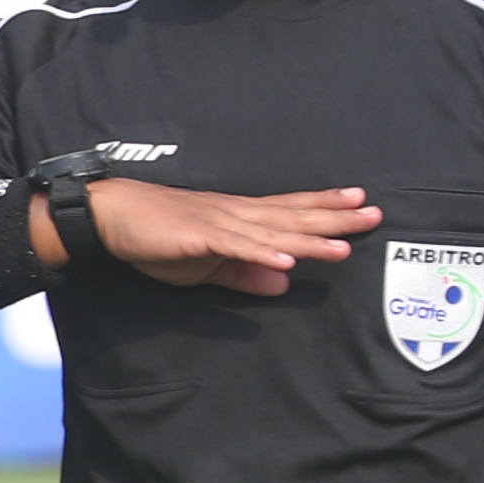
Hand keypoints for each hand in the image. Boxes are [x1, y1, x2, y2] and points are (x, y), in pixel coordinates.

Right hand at [77, 178, 378, 293]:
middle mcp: (236, 214)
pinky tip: (287, 260)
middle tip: (373, 214)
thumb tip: (285, 280)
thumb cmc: (154, 235)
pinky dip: (262, 253)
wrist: (110, 216)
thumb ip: (244, 272)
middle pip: (292, 216)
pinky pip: (235, 246)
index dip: (325, 207)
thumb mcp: (206, 263)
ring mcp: (218, 222)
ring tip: (342, 246)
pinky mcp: (197, 236)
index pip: (289, 210)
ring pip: (272, 232)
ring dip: (308, 239)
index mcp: (238, 218)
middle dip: (335, 217)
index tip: (359, 202)